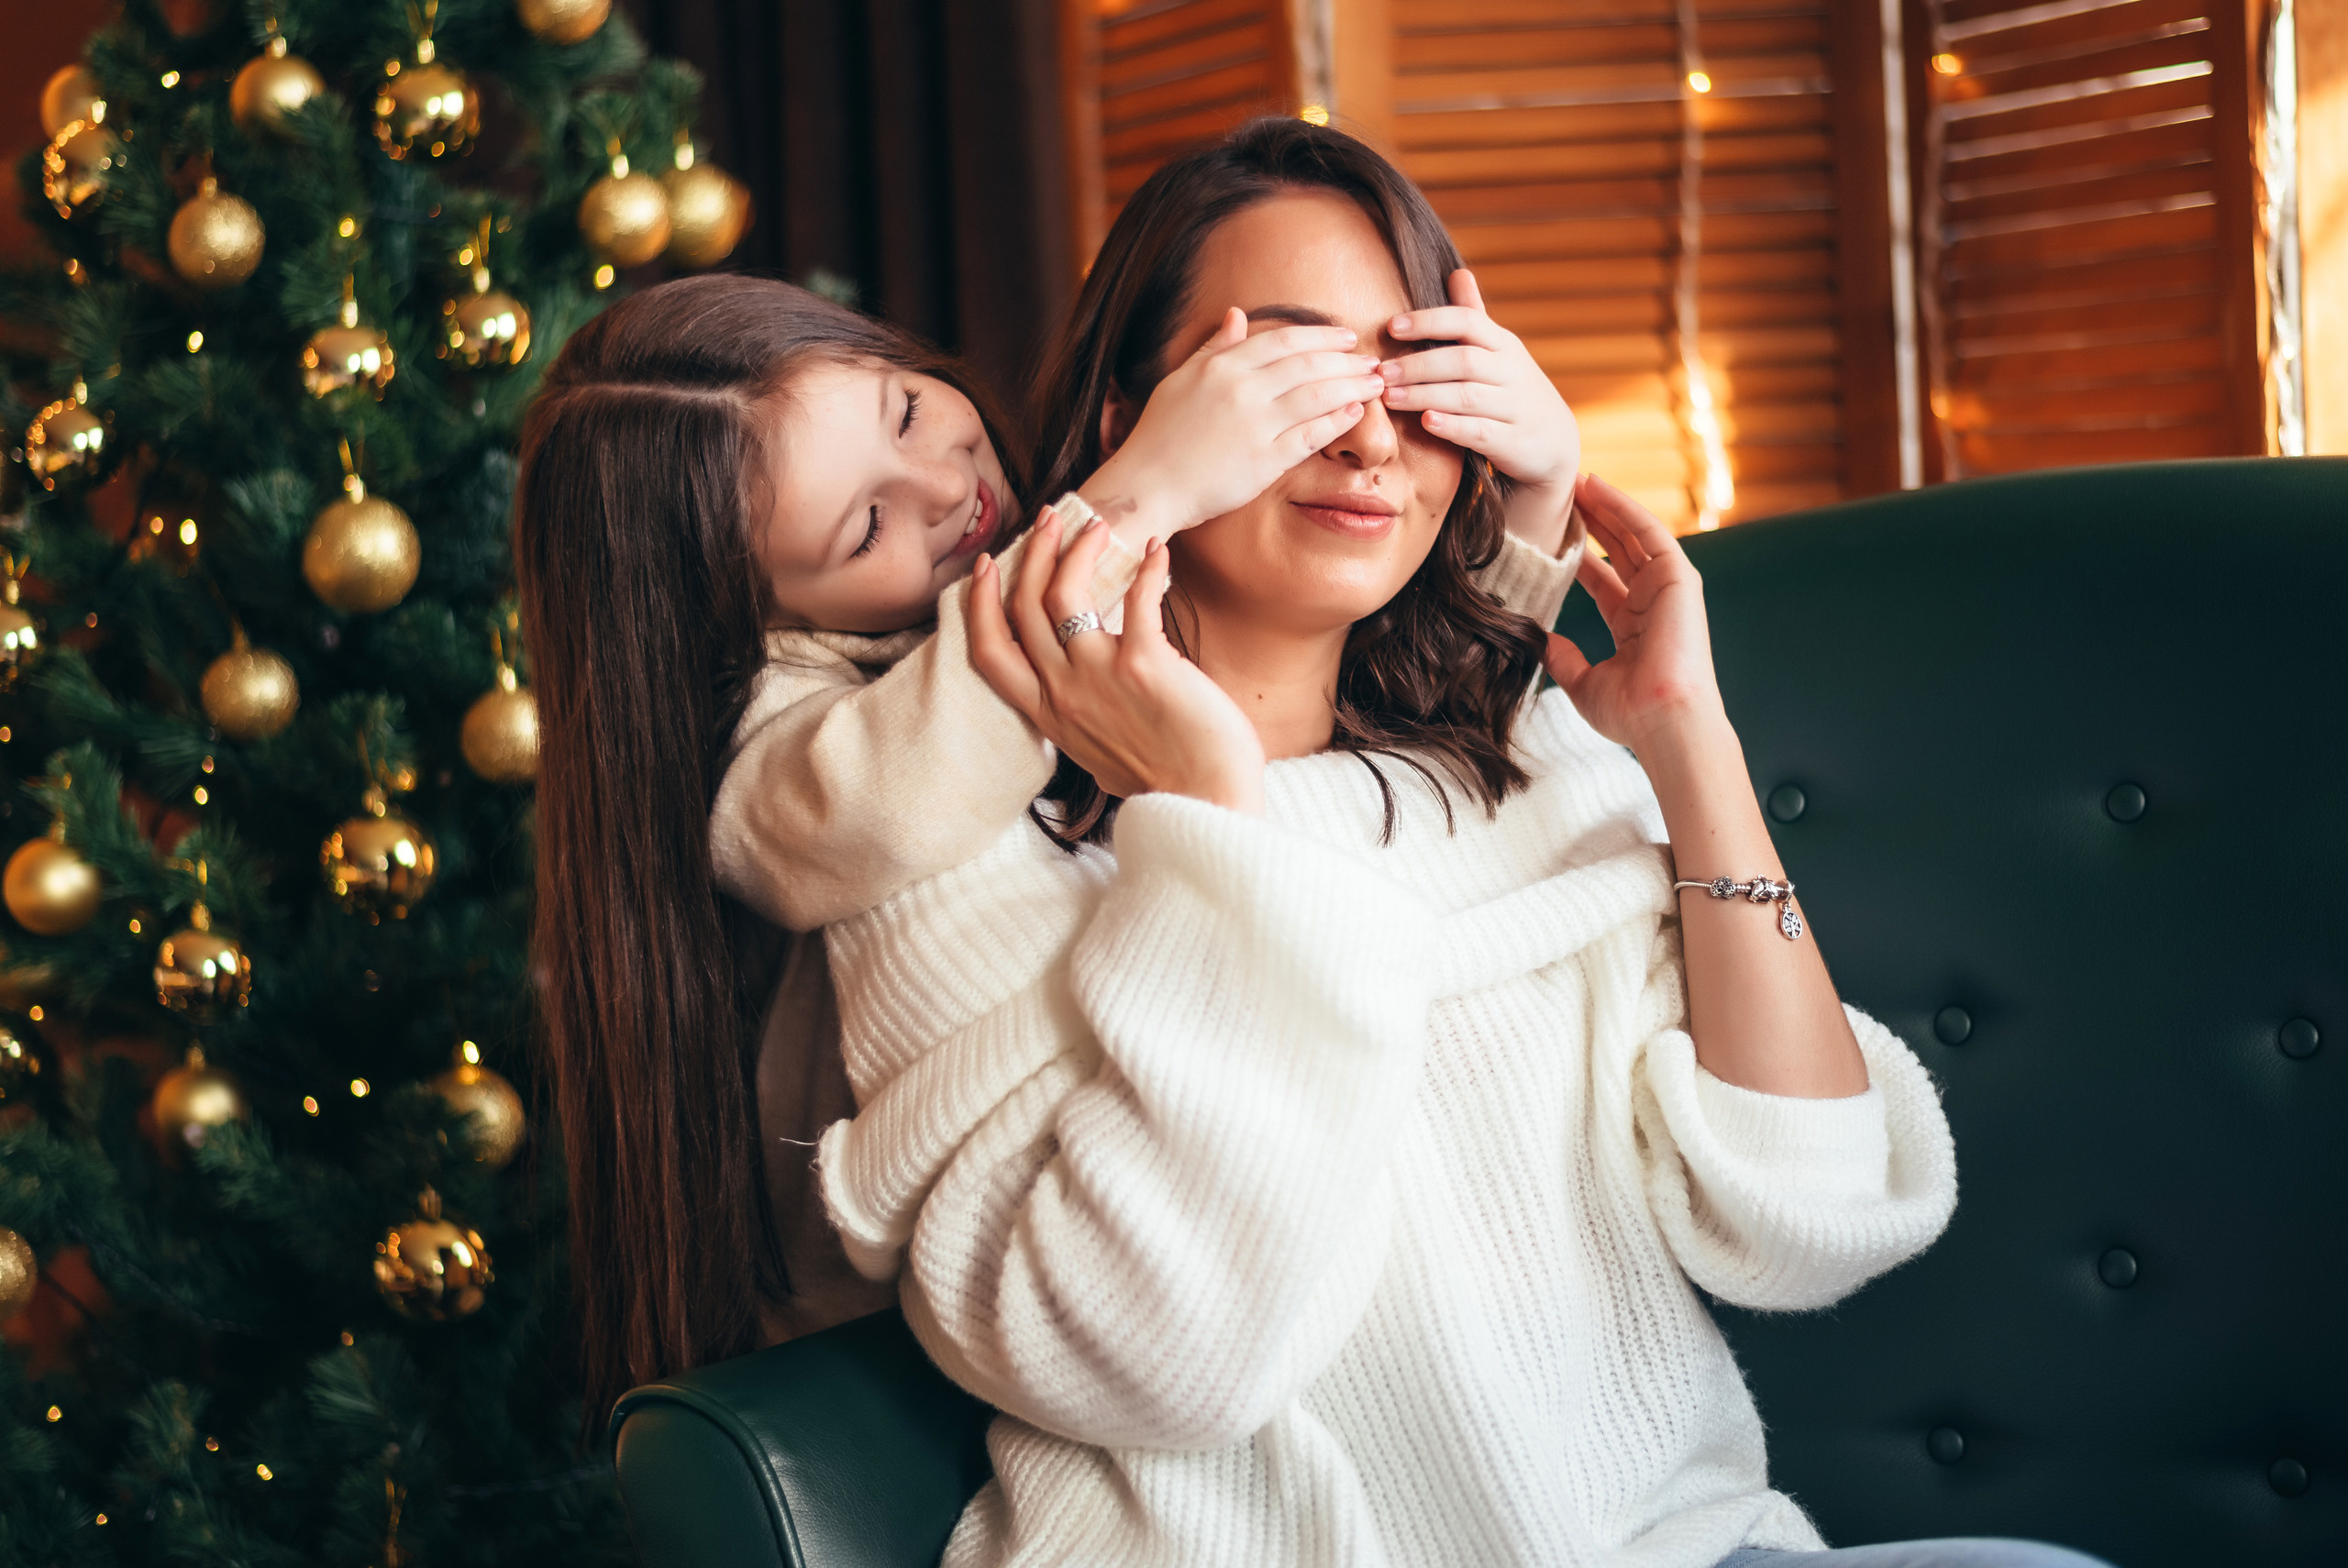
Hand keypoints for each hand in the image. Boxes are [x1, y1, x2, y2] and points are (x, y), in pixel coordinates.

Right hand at [969, 509, 1266, 814]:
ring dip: (1075, 550)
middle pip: (1022, 608)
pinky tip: (1159, 552)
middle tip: (1050, 520)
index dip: (980, 602)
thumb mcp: (1098, 752)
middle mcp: (1063, 693)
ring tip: (1097, 526)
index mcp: (1048, 714)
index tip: (989, 564)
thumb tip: (1084, 694)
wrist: (1207, 805)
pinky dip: (1149, 568)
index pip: (989, 651)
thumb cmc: (1167, 782)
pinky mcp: (1144, 664)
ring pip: (1061, 594)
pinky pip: (1136, 598)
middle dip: (1032, 553)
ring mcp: (1098, 677)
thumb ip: (1080, 717)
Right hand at [1087, 308, 1384, 535]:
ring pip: (1317, 395)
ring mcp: (1255, 425)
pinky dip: (1337, 421)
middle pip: (1309, 364)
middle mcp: (1242, 389)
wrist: (1147, 486)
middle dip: (1347, 361)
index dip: (1321, 337)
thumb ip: (1213, 348)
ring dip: (1352, 386)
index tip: (1346, 339)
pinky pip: (1311, 435)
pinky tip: (1356, 413)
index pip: (1284, 340)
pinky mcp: (1264, 461)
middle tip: (1373, 361)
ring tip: (1375, 384)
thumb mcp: (1180, 380)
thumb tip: (1236, 314)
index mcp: (1222, 366)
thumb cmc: (1159, 435)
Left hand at [1379, 269, 1580, 553]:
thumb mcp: (1500, 352)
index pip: (1467, 321)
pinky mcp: (1512, 441)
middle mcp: (1511, 371)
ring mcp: (1514, 407)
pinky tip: (1426, 422)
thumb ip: (1474, 318)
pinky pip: (1481, 431)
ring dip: (1425, 395)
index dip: (1429, 321)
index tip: (1392, 326)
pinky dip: (1453, 426)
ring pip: (1467, 396)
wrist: (1553, 442)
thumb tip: (1457, 272)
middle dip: (1418, 365)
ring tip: (1390, 397)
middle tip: (1381, 372)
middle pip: (1463, 360)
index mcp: (1503, 345)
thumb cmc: (1512, 391)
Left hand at [1541, 474, 1725, 751]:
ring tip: (1576, 479)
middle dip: (1592, 520)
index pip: (1602, 579)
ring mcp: (1668, 589)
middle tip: (1562, 492)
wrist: (1663, 721)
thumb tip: (1537, 641)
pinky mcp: (1679, 577)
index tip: (1552, 532)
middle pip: (1618, 550)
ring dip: (1606, 505)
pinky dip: (1624, 507)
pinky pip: (1649, 531)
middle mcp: (1652, 603)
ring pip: (1633, 534)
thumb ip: (1563, 658)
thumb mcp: (1582, 682)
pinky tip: (1599, 487)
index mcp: (1633, 627)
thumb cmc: (1629, 713)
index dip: (1579, 555)